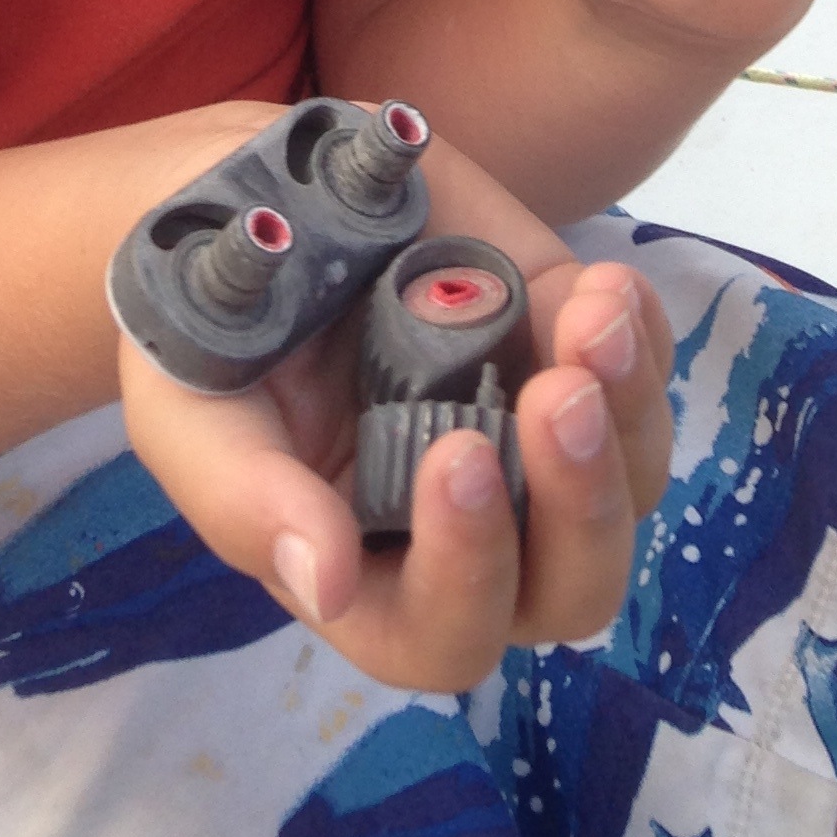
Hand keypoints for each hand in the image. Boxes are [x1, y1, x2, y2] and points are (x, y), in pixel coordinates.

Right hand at [117, 129, 672, 692]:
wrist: (242, 200)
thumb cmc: (200, 335)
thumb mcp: (193, 418)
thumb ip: (250, 504)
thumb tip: (330, 585)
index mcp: (369, 574)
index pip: (445, 635)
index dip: (468, 574)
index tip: (456, 455)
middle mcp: (465, 528)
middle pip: (570, 587)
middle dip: (581, 505)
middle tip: (553, 395)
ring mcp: (526, 437)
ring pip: (630, 484)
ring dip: (627, 411)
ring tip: (591, 315)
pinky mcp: (561, 346)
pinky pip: (644, 377)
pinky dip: (643, 336)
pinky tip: (604, 285)